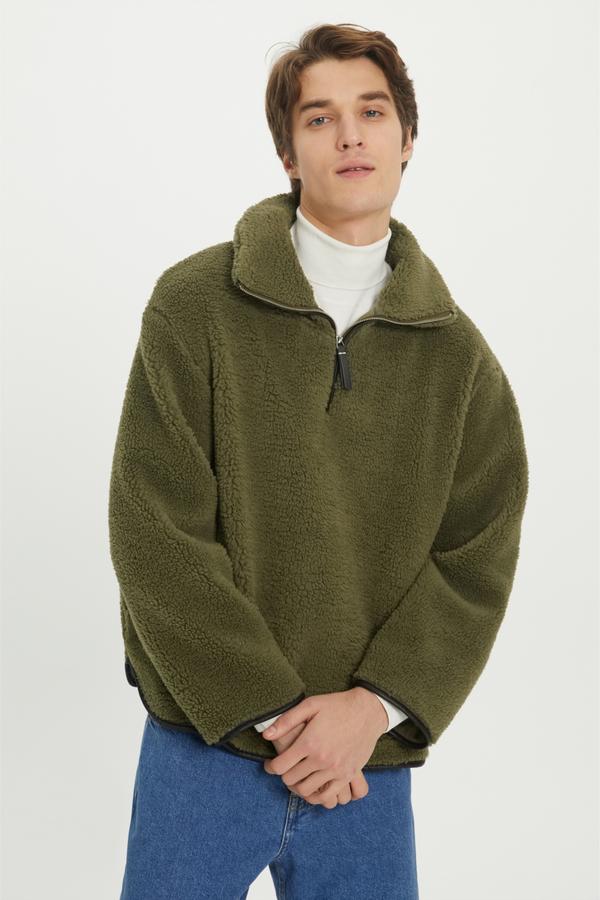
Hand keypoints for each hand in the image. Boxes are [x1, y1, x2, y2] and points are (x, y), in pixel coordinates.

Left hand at [262, 688, 387, 808]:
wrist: (367, 711)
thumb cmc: (336, 706)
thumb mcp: (310, 705)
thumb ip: (286, 720)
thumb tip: (266, 734)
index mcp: (309, 742)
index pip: (280, 766)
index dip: (271, 767)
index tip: (270, 764)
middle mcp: (321, 759)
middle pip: (291, 780)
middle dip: (284, 775)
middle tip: (285, 768)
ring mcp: (336, 770)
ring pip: (306, 790)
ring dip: (298, 785)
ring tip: (298, 776)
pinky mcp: (348, 775)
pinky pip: (327, 797)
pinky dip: (315, 796)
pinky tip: (313, 786)